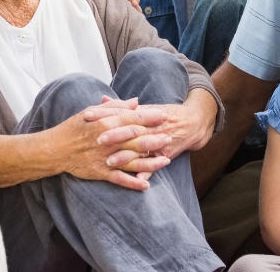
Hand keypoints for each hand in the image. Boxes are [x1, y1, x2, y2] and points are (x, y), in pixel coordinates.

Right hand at [49, 104, 172, 190]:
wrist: (55, 149)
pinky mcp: (101, 172)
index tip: (164, 116)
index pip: (133, 119)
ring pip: (133, 161)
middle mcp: (109, 141)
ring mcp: (106, 158)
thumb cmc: (74, 127)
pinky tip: (146, 185)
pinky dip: (133, 183)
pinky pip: (120, 179)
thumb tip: (136, 102)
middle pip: (137, 140)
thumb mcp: (92, 111)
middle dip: (156, 139)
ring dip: (150, 162)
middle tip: (170, 138)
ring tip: (166, 161)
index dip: (150, 118)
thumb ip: (116, 106)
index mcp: (107, 123)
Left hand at [85, 88, 216, 160]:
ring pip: (141, 150)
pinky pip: (155, 165)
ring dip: (126, 157)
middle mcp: (150, 127)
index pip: (121, 112)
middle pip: (130, 130)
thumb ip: (121, 106)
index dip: (104, 114)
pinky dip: (147, 172)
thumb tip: (102, 99)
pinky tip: (136, 180)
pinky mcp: (165, 154)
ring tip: (109, 162)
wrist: (192, 123)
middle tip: (96, 140)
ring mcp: (158, 141)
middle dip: (114, 136)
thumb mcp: (144, 107)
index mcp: (143, 113)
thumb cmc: (163, 114)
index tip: (88, 116)